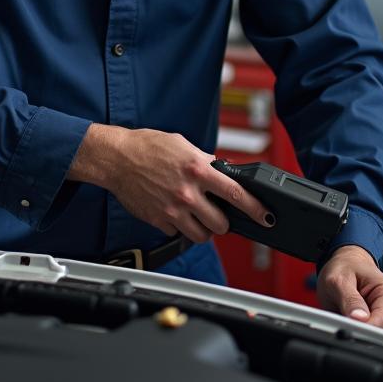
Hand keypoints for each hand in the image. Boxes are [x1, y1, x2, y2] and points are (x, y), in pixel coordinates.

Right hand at [69, 125, 271, 242]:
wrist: (117, 158)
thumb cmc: (148, 147)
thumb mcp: (184, 145)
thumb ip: (205, 161)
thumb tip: (223, 172)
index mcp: (198, 170)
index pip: (236, 195)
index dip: (255, 209)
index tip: (265, 216)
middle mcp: (188, 193)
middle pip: (221, 224)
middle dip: (224, 221)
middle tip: (219, 214)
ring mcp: (173, 209)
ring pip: (202, 235)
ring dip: (204, 228)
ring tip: (198, 216)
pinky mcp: (159, 220)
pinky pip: (178, 233)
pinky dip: (180, 226)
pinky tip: (174, 212)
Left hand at [317, 245, 382, 329]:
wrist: (347, 263)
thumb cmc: (346, 268)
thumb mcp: (340, 279)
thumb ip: (350, 299)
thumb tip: (359, 319)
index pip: (382, 321)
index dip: (363, 328)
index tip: (346, 329)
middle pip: (378, 332)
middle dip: (357, 330)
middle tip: (339, 319)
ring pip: (372, 337)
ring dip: (354, 330)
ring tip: (342, 314)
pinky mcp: (377, 326)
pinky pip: (366, 336)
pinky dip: (353, 331)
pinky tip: (345, 319)